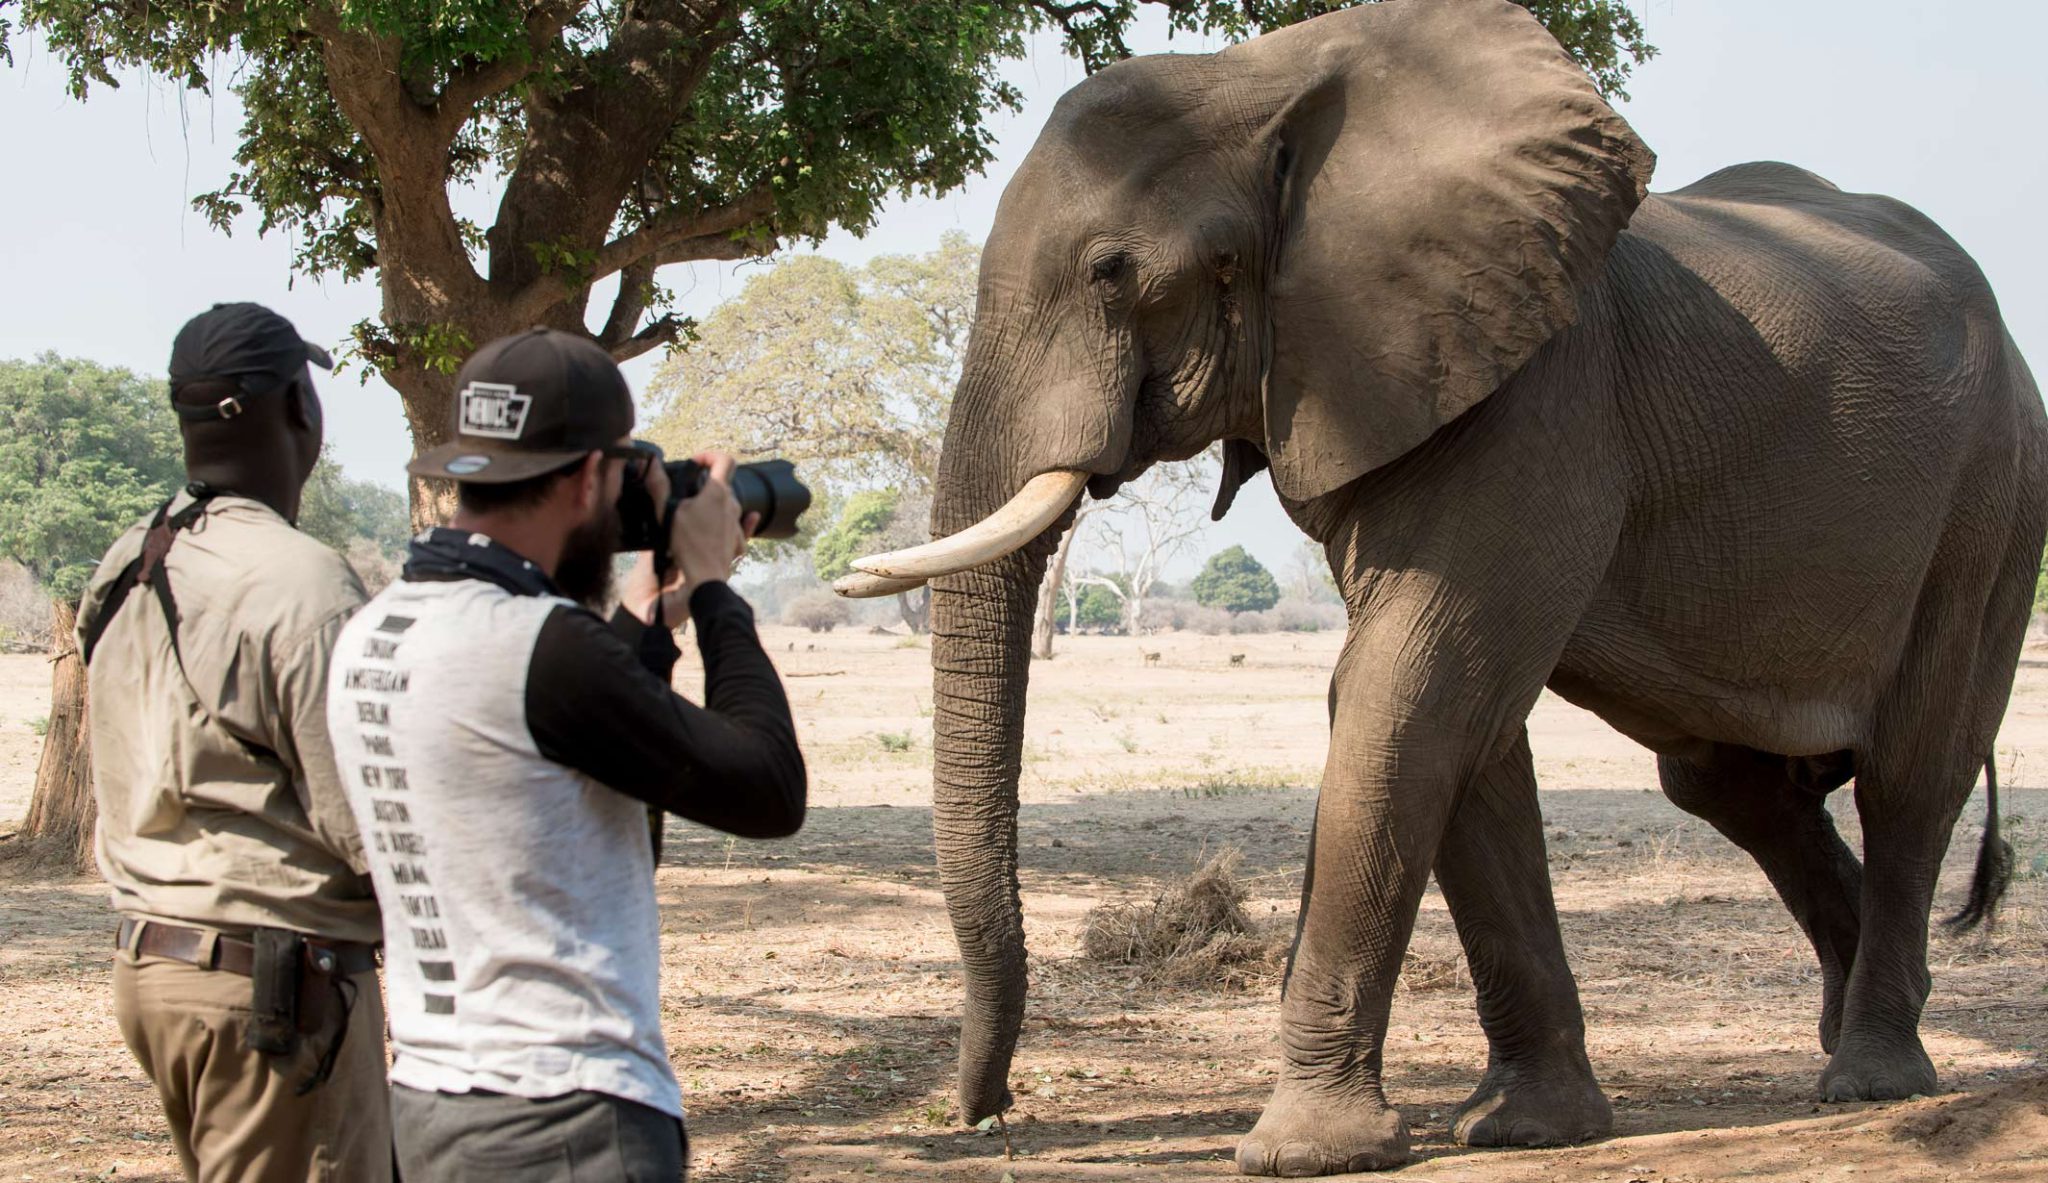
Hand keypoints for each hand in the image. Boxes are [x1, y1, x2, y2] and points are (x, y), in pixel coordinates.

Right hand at [645, 452, 755, 621]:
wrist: (705, 578)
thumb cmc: (687, 544)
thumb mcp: (668, 512)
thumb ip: (659, 486)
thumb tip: (652, 463)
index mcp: (717, 492)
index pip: (725, 460)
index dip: (710, 455)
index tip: (696, 462)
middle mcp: (732, 504)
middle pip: (724, 484)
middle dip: (706, 484)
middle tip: (686, 493)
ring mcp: (738, 524)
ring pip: (728, 506)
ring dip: (714, 505)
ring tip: (694, 516)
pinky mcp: (738, 541)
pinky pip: (736, 527)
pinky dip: (729, 523)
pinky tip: (724, 526)